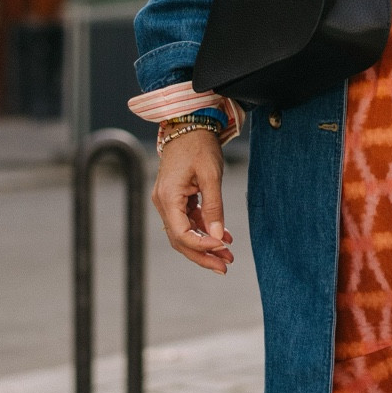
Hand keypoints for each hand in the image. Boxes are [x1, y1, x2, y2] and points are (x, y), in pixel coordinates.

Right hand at [151, 130, 232, 273]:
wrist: (189, 124)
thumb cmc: (199, 145)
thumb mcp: (211, 175)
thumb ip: (214, 207)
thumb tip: (218, 238)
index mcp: (168, 197)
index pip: (181, 233)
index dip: (201, 246)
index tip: (222, 249)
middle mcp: (163, 202)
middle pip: (180, 240)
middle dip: (203, 255)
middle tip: (224, 267)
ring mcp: (168, 201)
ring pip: (185, 233)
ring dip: (206, 245)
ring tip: (228, 256)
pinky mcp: (176, 198)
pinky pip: (189, 221)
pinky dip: (205, 230)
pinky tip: (224, 238)